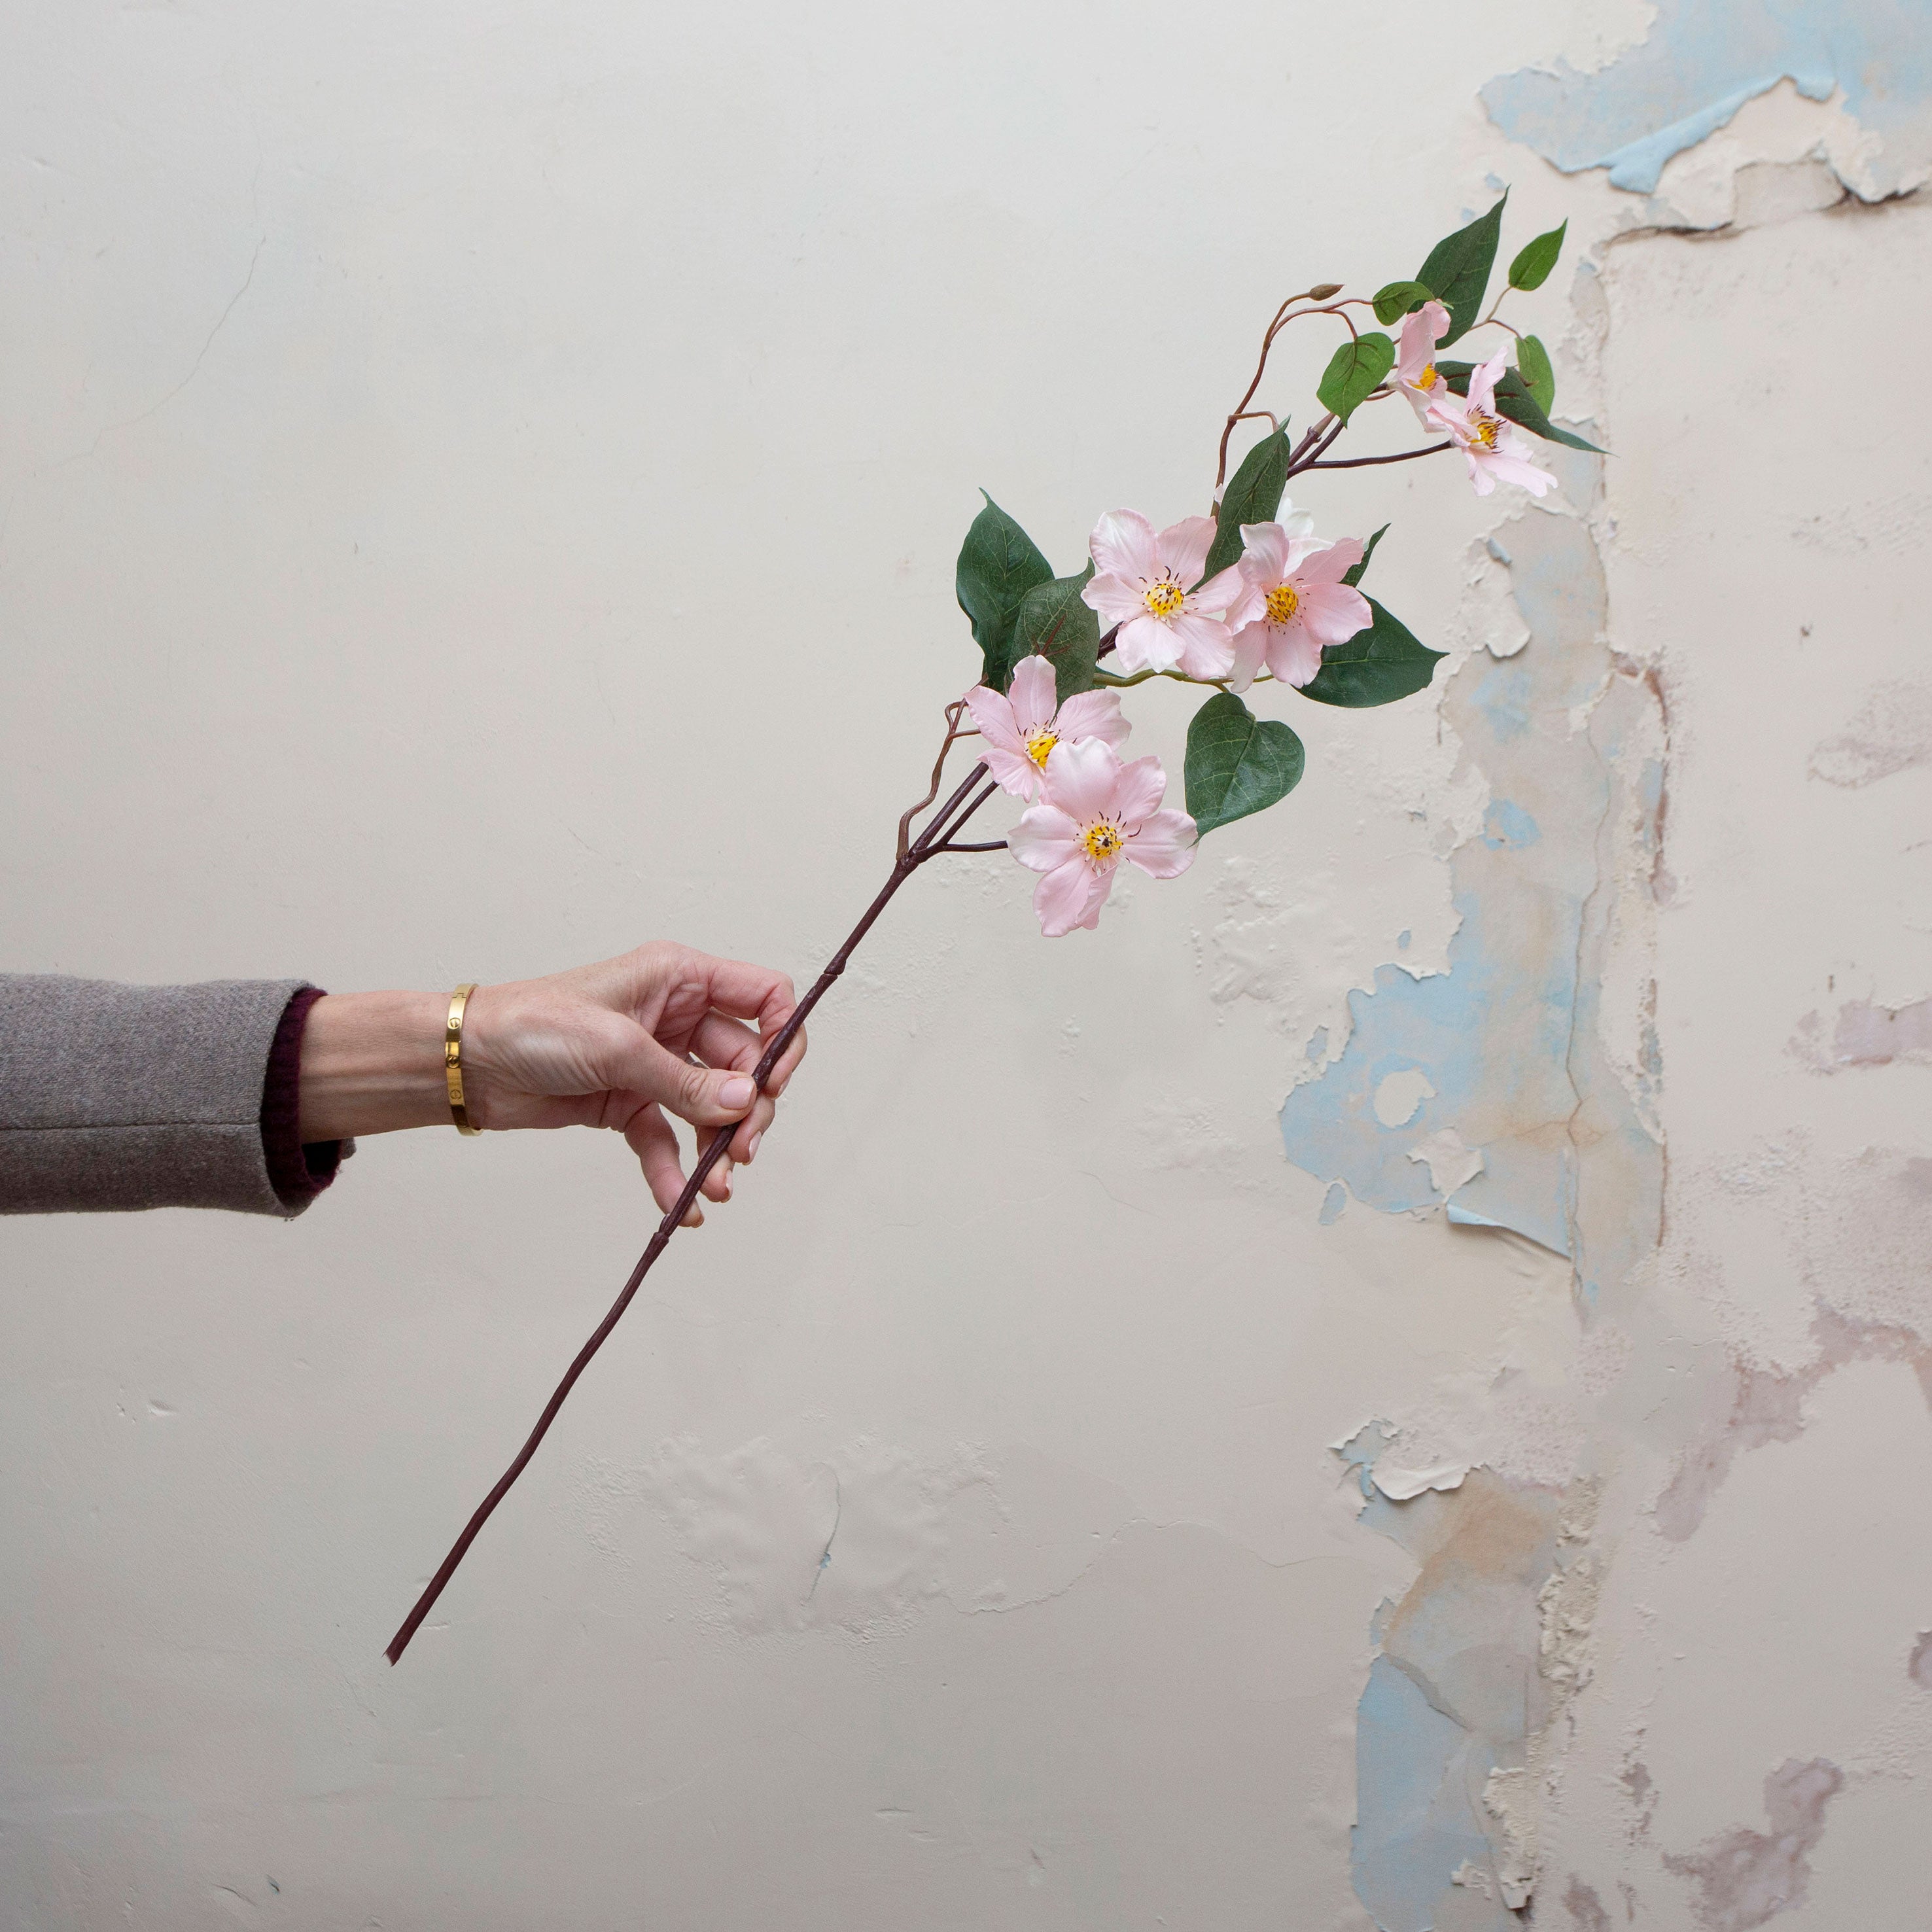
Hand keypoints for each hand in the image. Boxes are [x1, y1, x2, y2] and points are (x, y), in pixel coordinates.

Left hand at [298, 944, 804, 1225]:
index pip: (764, 995)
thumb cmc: (532, 1025)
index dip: (783, 1037)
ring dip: (718, 1148)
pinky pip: (668, 1139)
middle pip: (745, 1063)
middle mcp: (676, 1017)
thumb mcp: (616, 1048)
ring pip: (711, 1107)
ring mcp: (655, 1062)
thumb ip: (685, 1081)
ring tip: (717, 1185)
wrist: (467, 1064)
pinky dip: (677, 1171)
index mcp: (680, 978)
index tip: (773, 1084)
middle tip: (741, 1150)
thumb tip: (745, 1104)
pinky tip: (684, 1204)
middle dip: (749, 1110)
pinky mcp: (630, 1102)